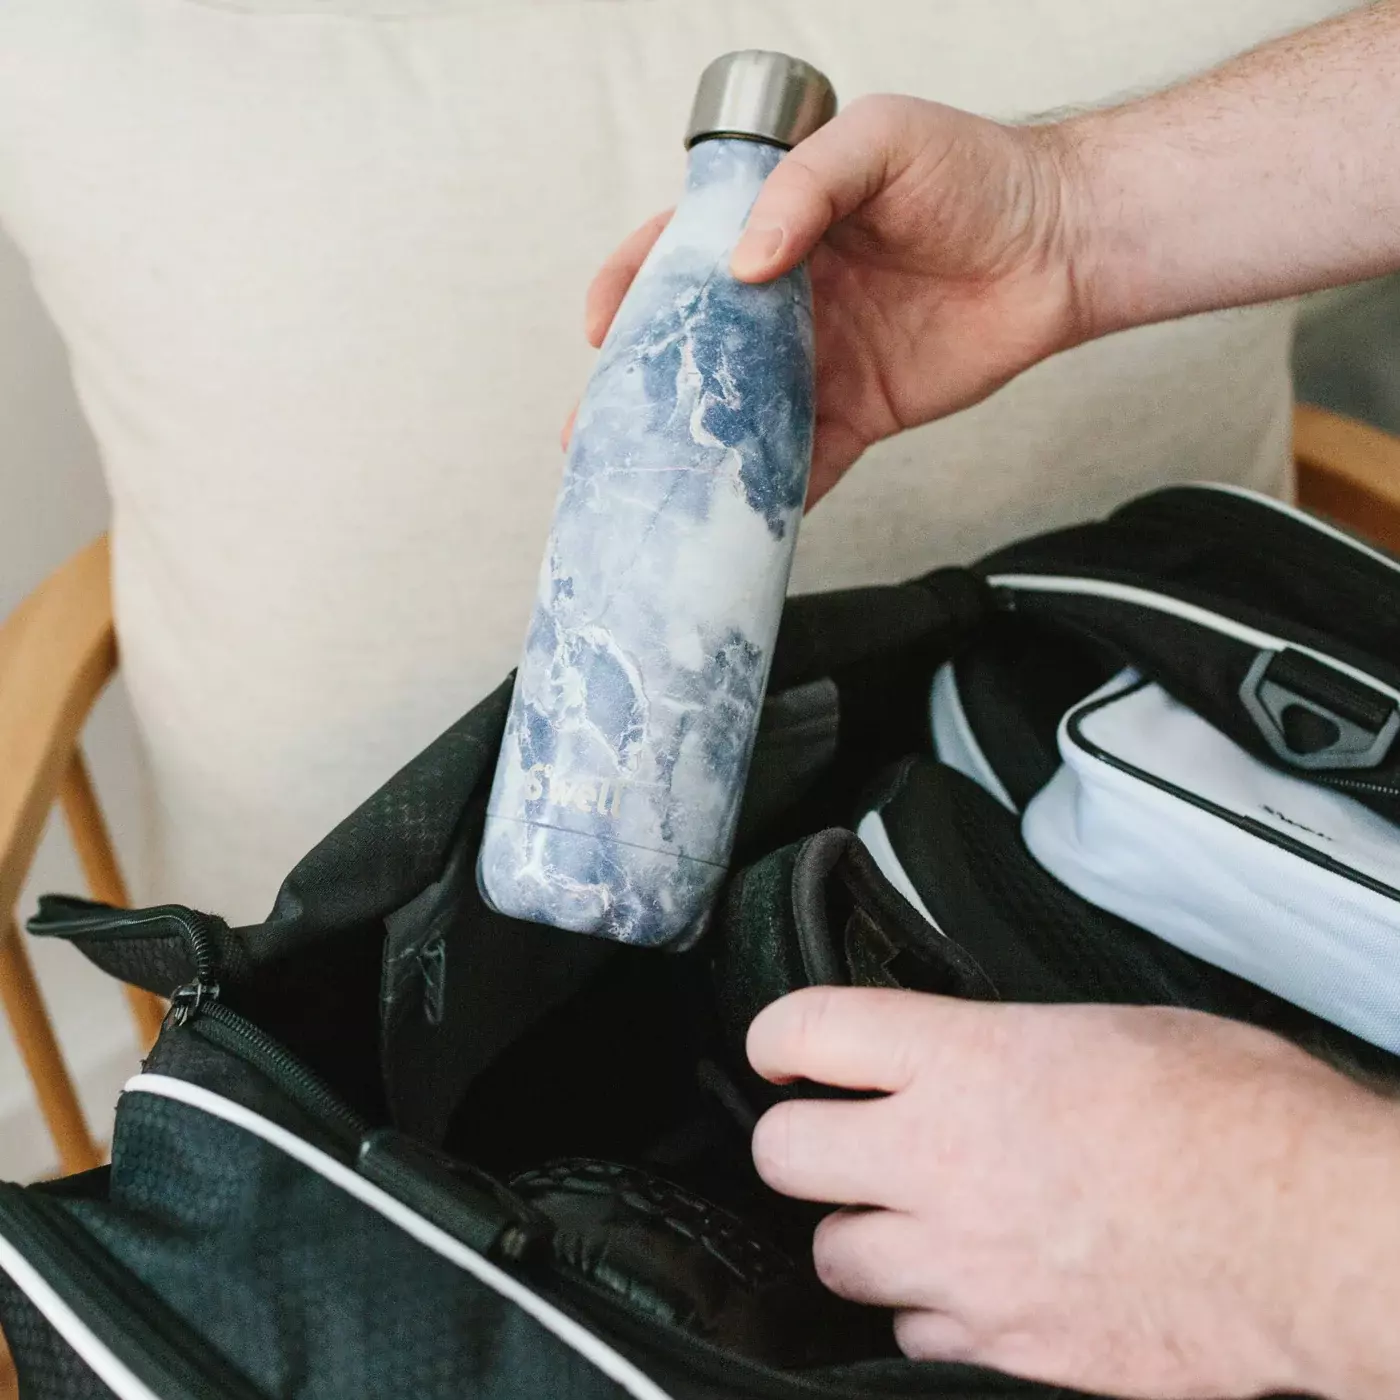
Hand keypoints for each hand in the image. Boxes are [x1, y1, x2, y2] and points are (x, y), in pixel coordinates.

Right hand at [582, 97, 1090, 503]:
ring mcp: (818, 360)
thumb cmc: (976, 171)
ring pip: (739, 412)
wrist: (1062, 246)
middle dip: (638, 388)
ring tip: (646, 484)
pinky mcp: (861, 411)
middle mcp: (784, 297)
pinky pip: (807, 459)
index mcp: (774, 224)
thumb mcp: (880, 140)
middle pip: (694, 346)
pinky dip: (774, 493)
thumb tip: (742, 264)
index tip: (599, 330)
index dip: (629, 287)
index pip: (677, 253)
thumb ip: (805, 187)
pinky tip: (736, 519)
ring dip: (692, 449)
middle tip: (591, 433)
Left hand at [747, 987, 1399, 1399]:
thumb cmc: (1237, 1119)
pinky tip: (974, 1290)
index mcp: (965, 1059)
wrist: (1310, 1236)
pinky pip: (909, 1335)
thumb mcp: (1110, 1029)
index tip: (784, 1048)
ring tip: (911, 1220)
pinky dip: (927, 1314)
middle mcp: (940, 1158)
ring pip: (833, 1255)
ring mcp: (963, 1262)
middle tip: (833, 1137)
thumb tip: (981, 1053)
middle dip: (798, 1142)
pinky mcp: (1002, 1348)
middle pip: (784, 1153)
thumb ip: (1010, 1046)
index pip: (808, 1030)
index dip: (778, 1036)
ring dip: (860, 1235)